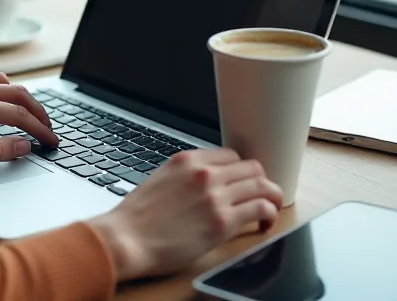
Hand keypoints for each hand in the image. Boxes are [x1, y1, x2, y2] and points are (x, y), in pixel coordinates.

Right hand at [88, 149, 282, 281]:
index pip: (231, 155)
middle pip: (252, 167)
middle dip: (259, 182)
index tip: (242, 183)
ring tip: (268, 210)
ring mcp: (215, 196)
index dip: (240, 170)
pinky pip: (261, 208)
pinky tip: (264, 223)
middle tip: (259, 196)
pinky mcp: (222, 222)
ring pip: (262, 185)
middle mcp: (204, 173)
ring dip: (270, 197)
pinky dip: (270, 214)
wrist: (126, 240)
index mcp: (187, 160)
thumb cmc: (136, 218)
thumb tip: (205, 185)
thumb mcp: (159, 180)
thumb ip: (185, 177)